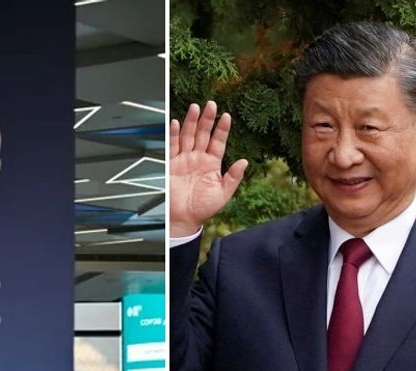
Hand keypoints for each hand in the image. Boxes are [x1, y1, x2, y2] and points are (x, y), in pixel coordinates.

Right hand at [169, 101, 247, 237]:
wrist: (182, 220)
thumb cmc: (202, 209)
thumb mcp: (223, 194)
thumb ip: (233, 177)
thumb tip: (244, 162)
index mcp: (212, 165)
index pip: (218, 142)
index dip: (222, 129)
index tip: (227, 116)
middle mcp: (198, 159)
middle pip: (203, 134)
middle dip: (207, 119)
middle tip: (211, 104)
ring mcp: (184, 160)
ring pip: (188, 136)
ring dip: (192, 122)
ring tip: (196, 107)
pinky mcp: (171, 164)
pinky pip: (172, 146)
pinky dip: (174, 134)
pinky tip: (177, 123)